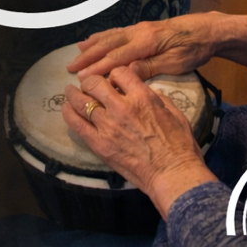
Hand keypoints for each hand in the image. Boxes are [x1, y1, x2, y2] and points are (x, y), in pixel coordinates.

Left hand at [63, 65, 216, 217]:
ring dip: (74, 94)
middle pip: (95, 83)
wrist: (172, 173)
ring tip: (70, 92)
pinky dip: (68, 113)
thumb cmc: (179, 145)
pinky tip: (66, 108)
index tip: (114, 80)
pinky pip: (77, 124)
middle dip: (91, 81)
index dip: (115, 74)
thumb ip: (155, 97)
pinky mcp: (99, 144)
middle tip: (89, 84)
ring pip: (81, 101)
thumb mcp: (174, 112)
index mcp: (143, 97)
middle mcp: (122, 107)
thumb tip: (143, 90)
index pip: (120, 72)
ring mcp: (108, 126)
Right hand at [67, 13, 230, 79]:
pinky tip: (96, 39)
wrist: (208, 30)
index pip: (116, 57)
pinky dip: (103, 36)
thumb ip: (150, 67)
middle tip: (70, 67)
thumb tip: (125, 73)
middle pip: (108, 45)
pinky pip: (117, 32)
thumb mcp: (175, 62)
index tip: (82, 78)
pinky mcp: (143, 28)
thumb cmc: (194, 49)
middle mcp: (139, 32)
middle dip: (88, 56)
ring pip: (110, 36)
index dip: (98, 68)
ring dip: (92, 45)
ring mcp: (140, 28)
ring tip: (77, 51)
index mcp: (146, 42)